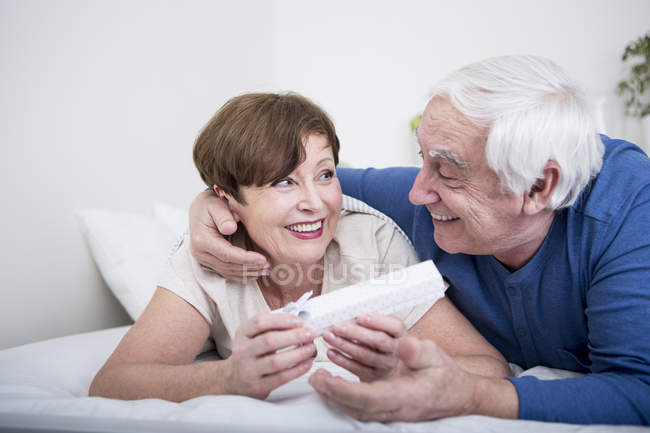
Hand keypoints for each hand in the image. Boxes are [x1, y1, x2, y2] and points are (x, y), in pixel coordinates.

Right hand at [189, 189, 269, 279]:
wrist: (200, 209)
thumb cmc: (210, 205)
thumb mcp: (216, 205)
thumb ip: (223, 215)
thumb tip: (230, 228)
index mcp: (202, 239)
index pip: (227, 254)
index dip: (246, 259)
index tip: (262, 259)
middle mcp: (200, 253)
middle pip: (228, 266)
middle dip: (250, 267)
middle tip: (268, 266)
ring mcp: (203, 259)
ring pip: (228, 272)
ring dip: (247, 273)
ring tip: (266, 270)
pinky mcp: (209, 263)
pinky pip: (226, 272)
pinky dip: (241, 274)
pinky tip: (255, 273)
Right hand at [224, 312, 316, 398]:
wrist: (233, 379)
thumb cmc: (251, 353)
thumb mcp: (254, 335)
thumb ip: (272, 326)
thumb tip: (299, 321)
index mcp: (243, 333)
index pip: (260, 322)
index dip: (282, 320)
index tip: (299, 321)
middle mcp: (243, 351)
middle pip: (269, 341)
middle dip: (294, 336)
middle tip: (310, 333)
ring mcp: (249, 370)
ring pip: (275, 362)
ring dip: (297, 354)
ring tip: (311, 348)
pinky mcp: (258, 386)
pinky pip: (280, 378)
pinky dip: (297, 370)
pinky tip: (307, 363)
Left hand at [310, 336, 515, 421]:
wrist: (458, 395)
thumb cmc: (446, 376)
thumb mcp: (436, 357)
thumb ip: (418, 351)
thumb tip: (403, 344)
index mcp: (404, 397)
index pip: (368, 399)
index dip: (343, 391)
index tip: (324, 380)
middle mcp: (393, 405)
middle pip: (355, 405)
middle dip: (332, 392)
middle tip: (313, 377)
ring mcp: (388, 407)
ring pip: (355, 403)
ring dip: (335, 387)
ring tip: (317, 371)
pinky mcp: (384, 401)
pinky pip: (359, 398)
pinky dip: (343, 390)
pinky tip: (331, 374)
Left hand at [322, 313, 405, 381]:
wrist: (393, 374)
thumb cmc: (383, 343)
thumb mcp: (385, 329)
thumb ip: (374, 321)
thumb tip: (353, 312)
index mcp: (400, 335)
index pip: (394, 326)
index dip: (378, 321)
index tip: (361, 317)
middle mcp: (395, 351)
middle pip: (378, 341)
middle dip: (355, 333)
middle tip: (337, 327)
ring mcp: (384, 366)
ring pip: (365, 355)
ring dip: (344, 345)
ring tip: (329, 336)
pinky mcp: (373, 377)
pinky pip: (356, 369)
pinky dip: (342, 360)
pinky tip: (331, 352)